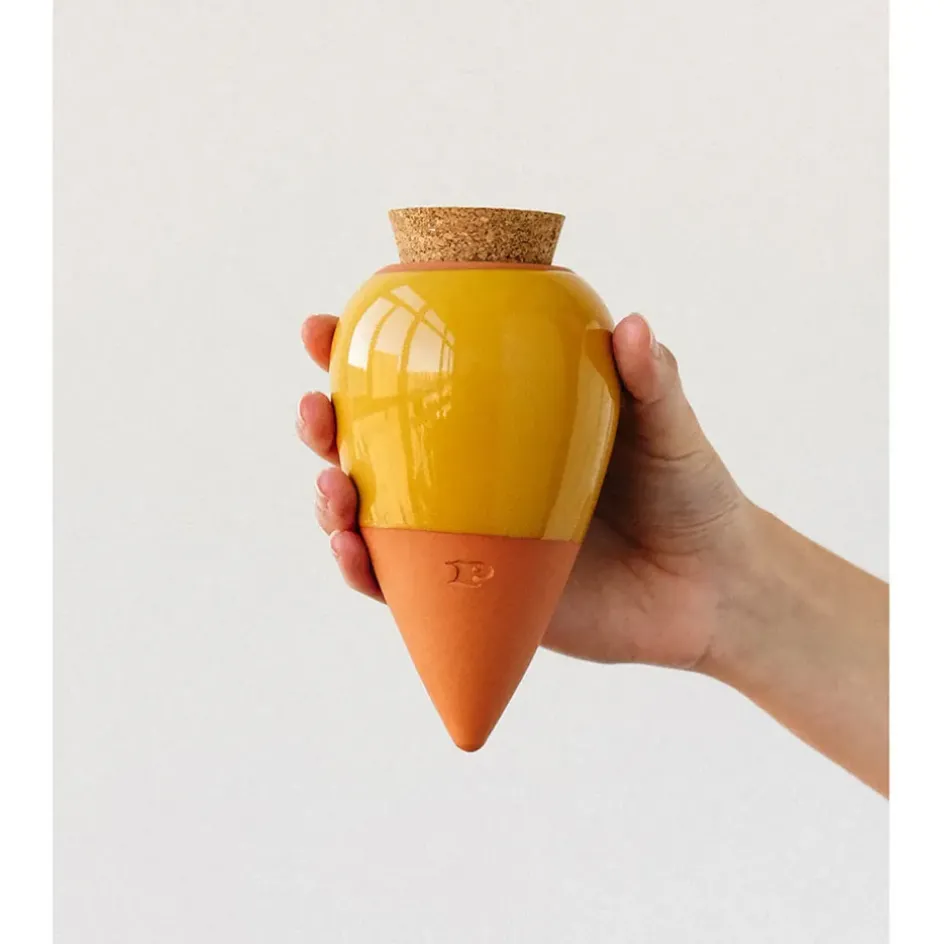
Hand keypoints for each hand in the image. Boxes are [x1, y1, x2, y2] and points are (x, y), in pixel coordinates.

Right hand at [298, 312, 749, 669]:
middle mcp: (472, 479)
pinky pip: (403, 587)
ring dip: (332, 502)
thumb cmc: (690, 496)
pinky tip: (353, 554)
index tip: (326, 328)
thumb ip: (652, 382)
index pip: (423, 380)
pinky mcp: (472, 597)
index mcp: (504, 426)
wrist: (711, 591)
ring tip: (330, 489)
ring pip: (376, 518)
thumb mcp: (671, 431)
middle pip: (376, 446)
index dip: (362, 353)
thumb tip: (628, 323)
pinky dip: (367, 572)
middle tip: (313, 407)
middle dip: (326, 425)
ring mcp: (467, 539)